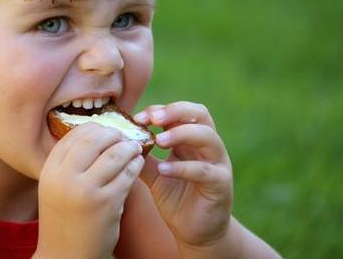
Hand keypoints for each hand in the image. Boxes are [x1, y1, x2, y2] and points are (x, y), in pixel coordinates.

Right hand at [35, 122, 143, 258]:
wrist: (65, 257)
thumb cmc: (63, 218)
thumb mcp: (55, 186)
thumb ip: (69, 162)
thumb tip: (94, 131)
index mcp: (50, 170)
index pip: (74, 135)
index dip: (93, 127)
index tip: (105, 130)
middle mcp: (65, 177)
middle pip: (95, 139)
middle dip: (113, 134)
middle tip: (123, 136)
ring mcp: (86, 190)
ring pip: (115, 155)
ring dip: (129, 148)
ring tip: (134, 148)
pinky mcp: (107, 203)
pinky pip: (127, 174)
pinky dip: (135, 165)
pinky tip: (138, 164)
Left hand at [134, 101, 232, 250]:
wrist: (196, 232)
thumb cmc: (176, 198)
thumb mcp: (154, 174)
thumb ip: (143, 156)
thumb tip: (121, 140)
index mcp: (191, 139)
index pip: (181, 112)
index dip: (160, 110)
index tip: (138, 118)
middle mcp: (208, 146)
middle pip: (200, 114)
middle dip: (175, 111)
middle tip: (153, 119)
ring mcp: (218, 163)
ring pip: (207, 136)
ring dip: (181, 134)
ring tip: (158, 141)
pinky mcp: (221, 184)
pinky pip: (204, 170)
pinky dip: (183, 167)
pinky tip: (164, 169)